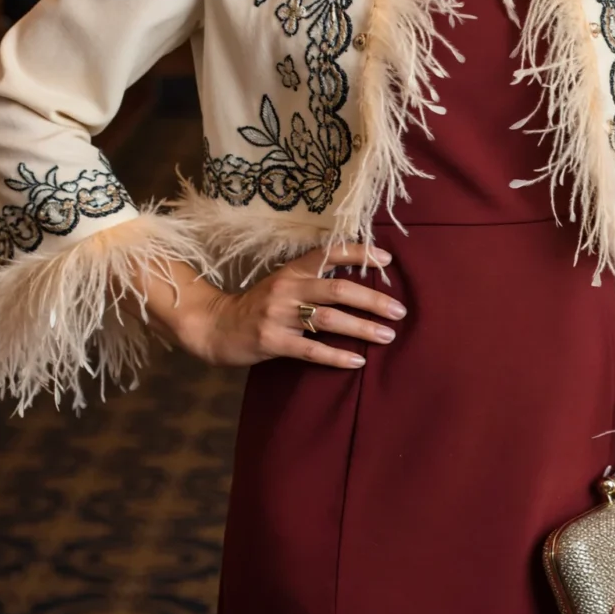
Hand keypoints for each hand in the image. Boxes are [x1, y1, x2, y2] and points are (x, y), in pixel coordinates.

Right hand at [172, 243, 405, 369]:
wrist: (215, 326)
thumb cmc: (257, 305)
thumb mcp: (282, 283)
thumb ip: (312, 279)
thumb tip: (357, 281)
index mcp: (292, 270)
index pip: (329, 253)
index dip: (359, 253)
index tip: (387, 260)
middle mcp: (287, 288)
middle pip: (338, 289)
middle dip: (373, 299)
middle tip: (399, 310)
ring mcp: (279, 315)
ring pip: (329, 319)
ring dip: (362, 328)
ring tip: (387, 336)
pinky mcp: (272, 341)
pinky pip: (311, 350)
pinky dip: (337, 356)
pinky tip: (358, 361)